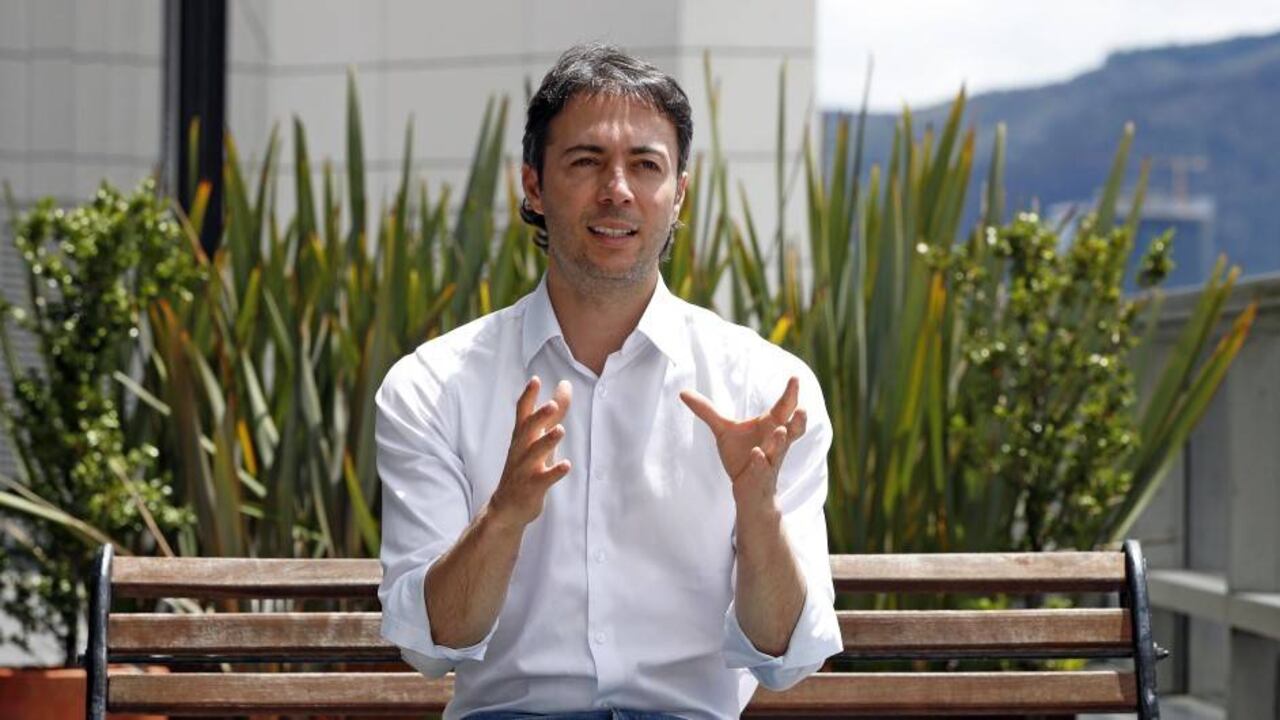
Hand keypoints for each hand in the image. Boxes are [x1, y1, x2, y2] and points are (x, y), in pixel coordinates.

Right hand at [488, 377, 571, 527]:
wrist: (506, 507)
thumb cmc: (525, 467)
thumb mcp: (537, 439)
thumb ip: (552, 414)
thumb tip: (565, 386)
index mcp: (521, 437)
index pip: (522, 413)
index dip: (528, 397)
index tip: (535, 380)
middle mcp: (521, 450)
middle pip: (528, 430)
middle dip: (539, 417)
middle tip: (552, 404)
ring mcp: (525, 469)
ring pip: (535, 453)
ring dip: (548, 441)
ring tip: (561, 430)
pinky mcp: (532, 488)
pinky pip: (544, 479)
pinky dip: (555, 472)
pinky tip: (566, 465)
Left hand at [679, 376, 807, 514]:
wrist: (748, 491)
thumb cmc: (742, 456)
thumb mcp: (723, 431)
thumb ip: (706, 411)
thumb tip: (683, 392)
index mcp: (770, 426)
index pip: (784, 408)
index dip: (791, 394)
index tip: (795, 377)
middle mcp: (775, 442)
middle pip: (793, 429)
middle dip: (798, 419)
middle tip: (802, 408)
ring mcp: (770, 460)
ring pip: (780, 451)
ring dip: (781, 441)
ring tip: (781, 430)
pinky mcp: (760, 477)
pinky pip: (763, 469)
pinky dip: (760, 462)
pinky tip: (756, 454)